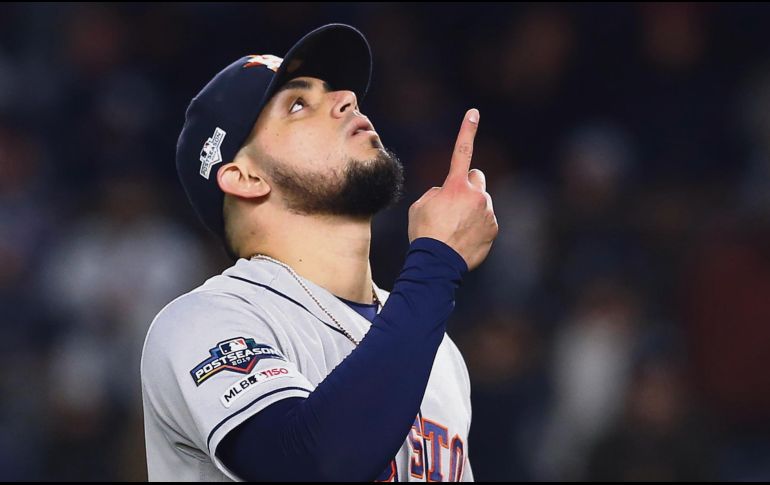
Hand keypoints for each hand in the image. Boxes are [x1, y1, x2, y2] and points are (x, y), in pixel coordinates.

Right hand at [408, 109, 497, 270]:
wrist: (437, 263)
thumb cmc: (424, 233)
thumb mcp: (420, 206)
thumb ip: (437, 193)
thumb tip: (447, 194)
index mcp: (454, 186)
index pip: (461, 151)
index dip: (467, 130)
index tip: (474, 112)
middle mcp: (476, 195)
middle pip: (477, 178)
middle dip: (468, 185)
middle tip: (455, 203)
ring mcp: (487, 212)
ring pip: (481, 201)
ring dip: (472, 208)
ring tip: (456, 228)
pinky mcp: (494, 228)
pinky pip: (486, 220)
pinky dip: (477, 225)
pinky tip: (463, 238)